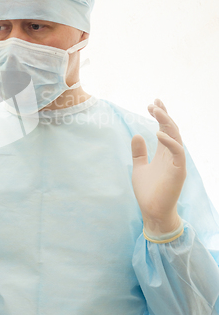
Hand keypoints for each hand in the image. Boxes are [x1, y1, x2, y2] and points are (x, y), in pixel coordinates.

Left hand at [131, 99, 185, 235]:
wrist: (152, 211)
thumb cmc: (148, 191)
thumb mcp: (139, 167)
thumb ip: (139, 152)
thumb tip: (137, 134)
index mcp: (164, 153)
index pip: (165, 129)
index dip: (161, 116)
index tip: (152, 104)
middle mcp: (172, 155)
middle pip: (171, 129)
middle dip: (163, 115)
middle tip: (153, 103)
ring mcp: (176, 162)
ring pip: (176, 137)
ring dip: (166, 122)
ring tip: (156, 111)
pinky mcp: (178, 171)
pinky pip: (177, 152)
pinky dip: (169, 141)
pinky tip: (158, 133)